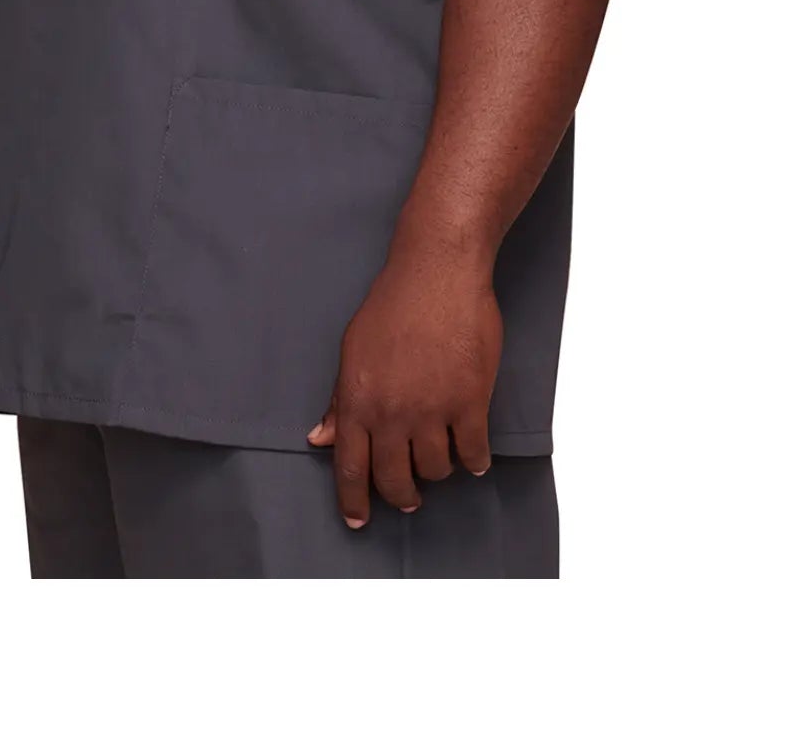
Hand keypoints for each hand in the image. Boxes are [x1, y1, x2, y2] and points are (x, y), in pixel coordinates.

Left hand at [306, 235, 501, 525]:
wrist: (437, 273)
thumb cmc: (393, 304)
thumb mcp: (353, 349)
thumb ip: (340, 400)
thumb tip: (321, 438)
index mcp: (358, 400)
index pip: (350, 468)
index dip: (353, 501)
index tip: (357, 520)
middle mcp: (392, 413)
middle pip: (394, 479)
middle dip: (400, 495)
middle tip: (407, 496)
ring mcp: (432, 410)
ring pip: (435, 470)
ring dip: (437, 471)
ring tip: (441, 458)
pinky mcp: (470, 402)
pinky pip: (473, 452)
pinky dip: (474, 461)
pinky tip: (473, 457)